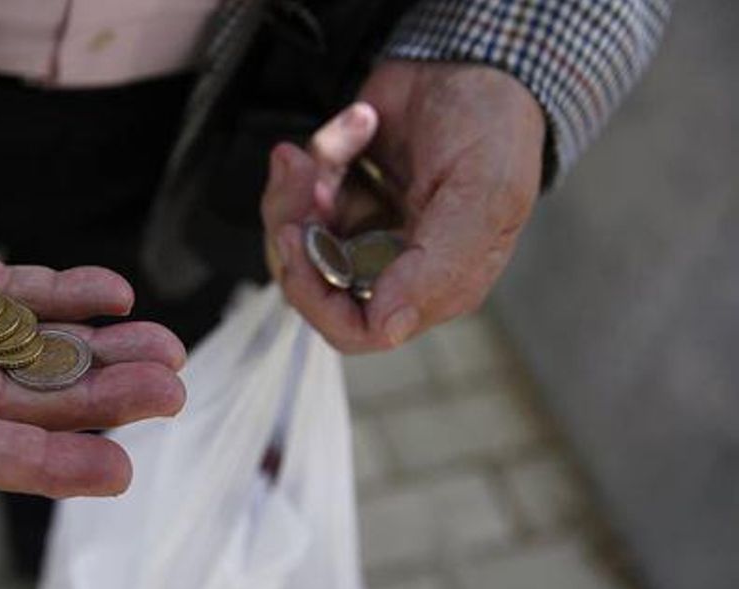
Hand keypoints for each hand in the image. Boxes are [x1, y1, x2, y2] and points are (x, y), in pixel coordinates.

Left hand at [262, 60, 545, 351]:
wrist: (475, 60)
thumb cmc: (493, 127)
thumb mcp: (482, 193)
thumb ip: (439, 265)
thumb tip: (389, 326)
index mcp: (435, 285)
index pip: (354, 328)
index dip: (316, 295)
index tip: (301, 238)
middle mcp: (394, 267)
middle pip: (311, 284)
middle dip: (294, 232)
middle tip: (303, 180)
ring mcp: (362, 231)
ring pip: (294, 241)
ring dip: (296, 190)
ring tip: (319, 149)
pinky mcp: (340, 194)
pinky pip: (299, 193)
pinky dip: (318, 154)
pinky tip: (358, 125)